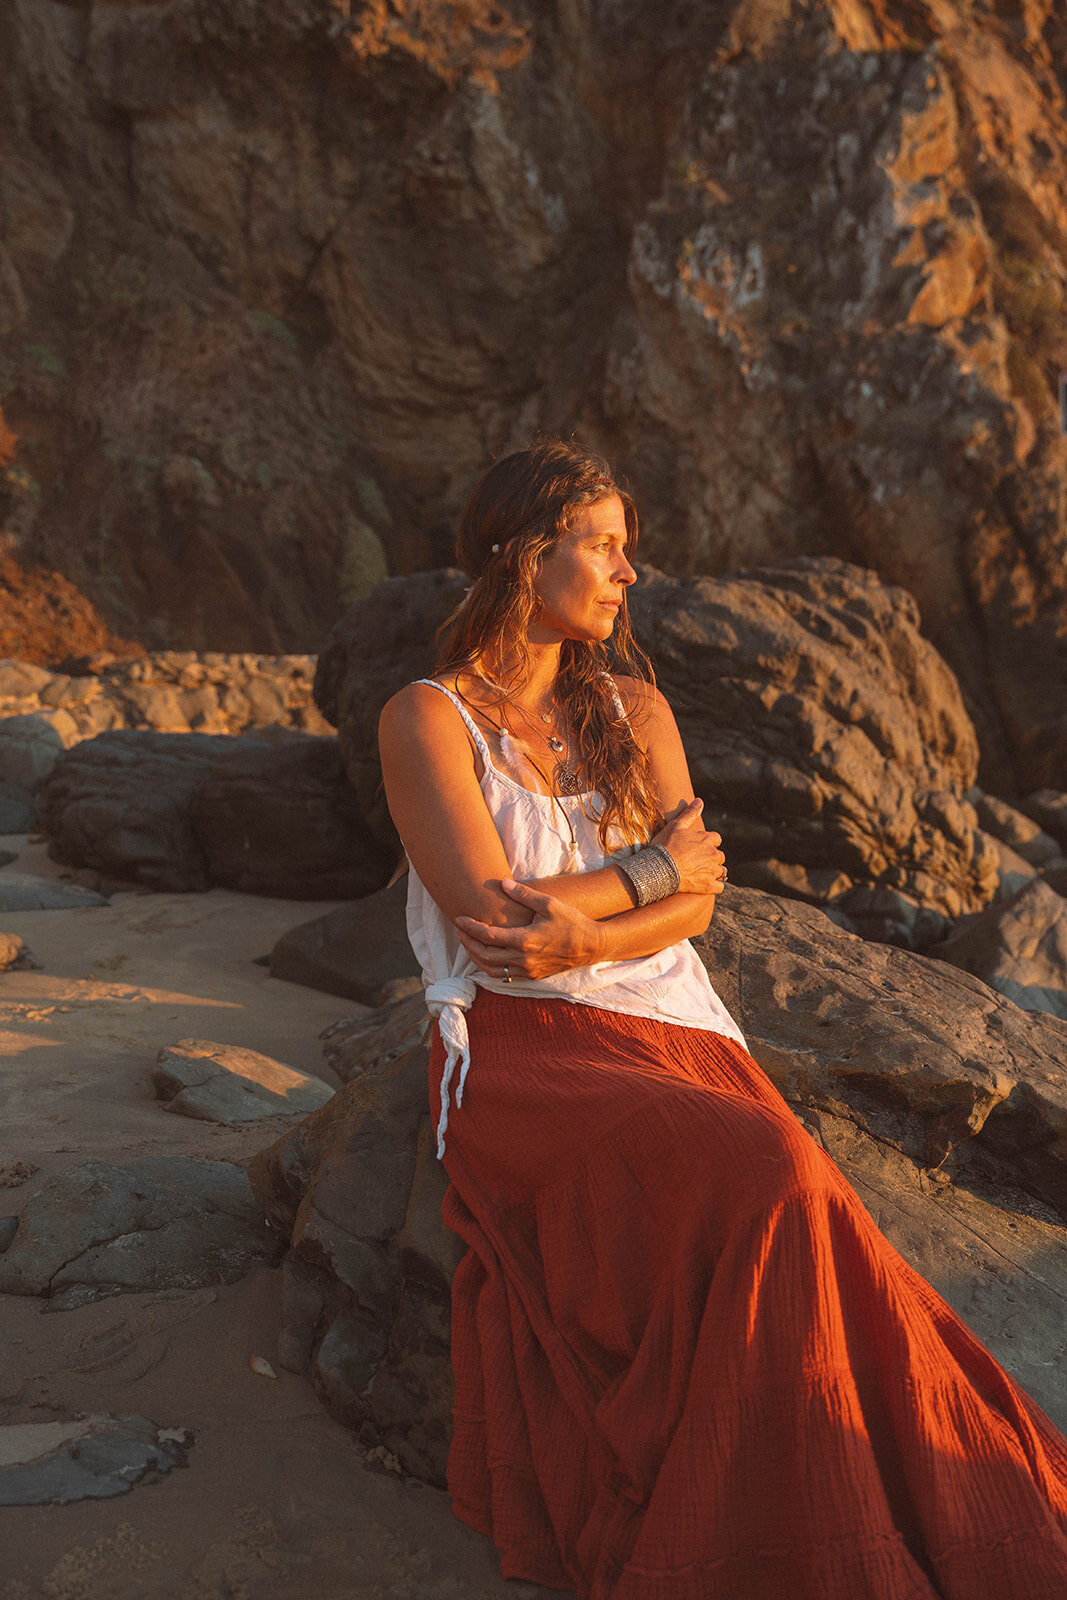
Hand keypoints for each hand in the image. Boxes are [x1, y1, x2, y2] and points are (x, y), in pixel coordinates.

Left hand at [454, 878, 605, 979]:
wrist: (591, 946)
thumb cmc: (571, 922)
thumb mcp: (549, 904)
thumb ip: (524, 894)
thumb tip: (503, 883)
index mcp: (525, 940)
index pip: (488, 936)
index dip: (470, 928)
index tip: (460, 919)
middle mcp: (523, 959)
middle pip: (484, 955)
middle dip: (468, 943)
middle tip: (460, 930)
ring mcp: (528, 970)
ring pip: (491, 970)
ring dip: (476, 958)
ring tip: (469, 944)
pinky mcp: (532, 976)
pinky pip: (504, 976)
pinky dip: (490, 967)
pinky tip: (487, 956)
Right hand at [651, 798, 727, 895]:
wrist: (659, 868)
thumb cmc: (665, 845)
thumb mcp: (676, 826)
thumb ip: (689, 813)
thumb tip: (699, 800)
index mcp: (707, 839)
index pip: (716, 839)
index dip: (709, 843)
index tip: (699, 847)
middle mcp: (713, 854)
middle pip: (720, 856)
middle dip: (712, 858)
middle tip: (698, 861)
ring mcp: (712, 871)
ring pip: (722, 871)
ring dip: (714, 872)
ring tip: (700, 873)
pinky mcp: (708, 886)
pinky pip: (720, 887)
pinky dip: (715, 886)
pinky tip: (706, 885)